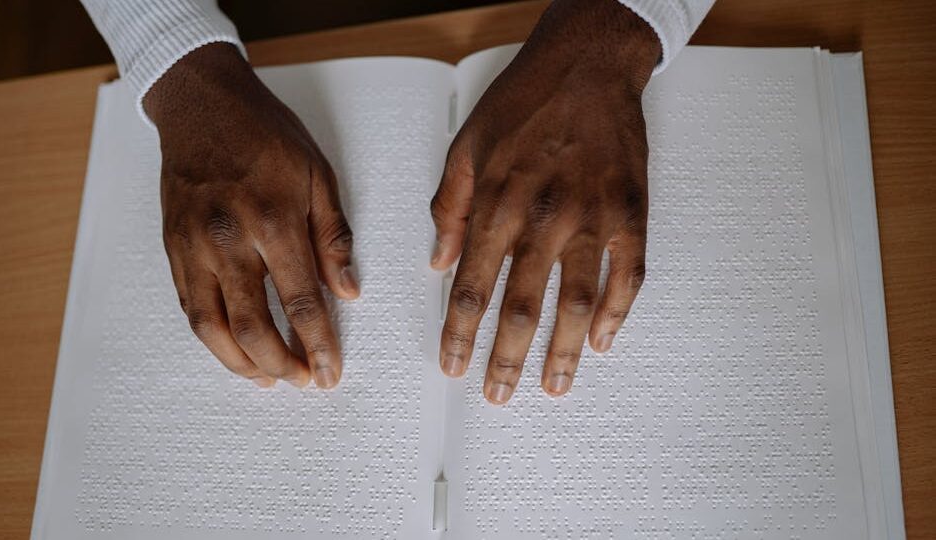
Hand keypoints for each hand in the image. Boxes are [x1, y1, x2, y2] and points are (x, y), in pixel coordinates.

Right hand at [145, 43, 357, 388]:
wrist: (200, 105)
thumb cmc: (265, 136)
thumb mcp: (317, 176)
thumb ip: (333, 238)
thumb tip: (348, 291)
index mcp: (274, 221)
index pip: (301, 302)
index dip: (318, 345)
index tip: (330, 372)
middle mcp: (228, 241)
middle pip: (253, 326)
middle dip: (282, 365)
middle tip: (304, 383)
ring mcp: (193, 248)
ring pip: (212, 328)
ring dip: (241, 364)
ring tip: (269, 379)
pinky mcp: (172, 249)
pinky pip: (190, 308)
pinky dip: (212, 338)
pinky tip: (234, 350)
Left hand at [430, 0, 660, 403]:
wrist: (588, 63)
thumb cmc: (523, 102)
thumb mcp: (466, 146)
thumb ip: (449, 209)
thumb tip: (438, 264)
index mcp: (497, 204)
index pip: (470, 288)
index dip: (458, 334)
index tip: (452, 365)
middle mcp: (543, 218)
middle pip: (521, 308)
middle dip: (504, 359)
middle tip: (497, 396)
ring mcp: (592, 218)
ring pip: (578, 304)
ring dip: (565, 353)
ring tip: (554, 387)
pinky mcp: (631, 212)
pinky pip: (628, 275)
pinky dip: (619, 314)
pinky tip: (606, 342)